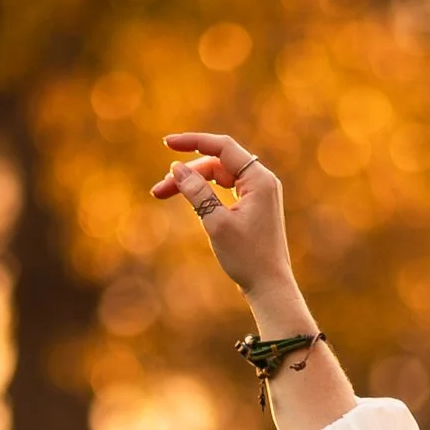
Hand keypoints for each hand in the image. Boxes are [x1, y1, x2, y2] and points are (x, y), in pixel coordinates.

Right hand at [150, 128, 299, 309]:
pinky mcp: (254, 206)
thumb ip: (196, 192)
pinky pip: (225, 189)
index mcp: (259, 180)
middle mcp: (262, 181)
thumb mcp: (216, 223)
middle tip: (159, 189)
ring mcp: (259, 194)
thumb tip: (177, 168)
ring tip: (163, 194)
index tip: (167, 143)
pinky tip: (188, 200)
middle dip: (187, 172)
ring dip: (192, 183)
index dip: (193, 142)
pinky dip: (205, 193)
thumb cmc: (247, 258)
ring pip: (219, 177)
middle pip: (217, 164)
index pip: (222, 148)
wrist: (270, 287)